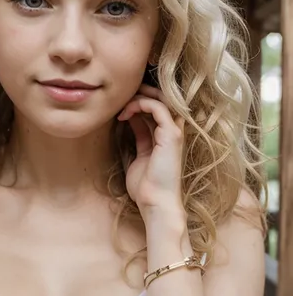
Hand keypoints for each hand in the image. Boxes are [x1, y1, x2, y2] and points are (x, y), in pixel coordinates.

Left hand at [117, 83, 185, 217]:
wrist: (155, 202)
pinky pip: (158, 108)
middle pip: (162, 98)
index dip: (140, 100)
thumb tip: (128, 118)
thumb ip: (138, 136)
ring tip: (122, 104)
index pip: (157, 107)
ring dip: (139, 96)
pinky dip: (140, 105)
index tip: (120, 105)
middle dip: (142, 92)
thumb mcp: (139, 155)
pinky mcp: (171, 135)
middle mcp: (173, 131)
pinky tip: (125, 113)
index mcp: (166, 136)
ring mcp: (174, 132)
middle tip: (122, 96)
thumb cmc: (146, 186)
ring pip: (161, 99)